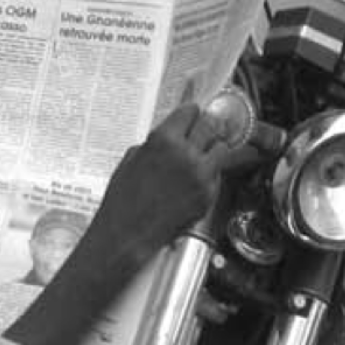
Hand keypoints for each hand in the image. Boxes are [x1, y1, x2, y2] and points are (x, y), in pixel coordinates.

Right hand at [82, 102, 237, 270]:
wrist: (127, 233)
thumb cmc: (123, 199)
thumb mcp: (131, 159)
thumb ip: (155, 143)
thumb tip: (172, 136)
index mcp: (163, 140)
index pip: (190, 111)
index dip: (188, 114)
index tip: (189, 117)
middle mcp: (187, 154)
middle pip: (210, 125)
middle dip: (203, 127)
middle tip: (198, 132)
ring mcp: (201, 175)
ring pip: (221, 147)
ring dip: (211, 148)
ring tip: (199, 156)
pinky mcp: (209, 194)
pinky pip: (217, 174)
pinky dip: (209, 173)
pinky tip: (192, 180)